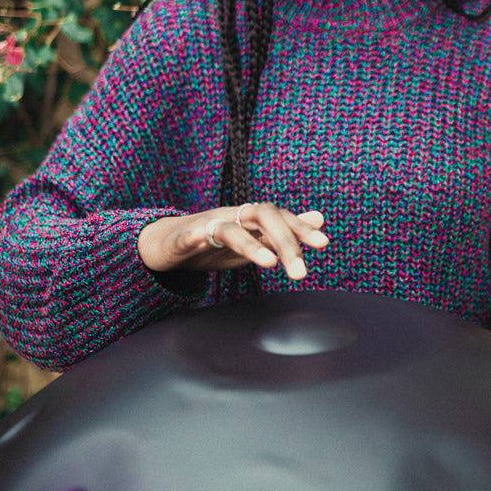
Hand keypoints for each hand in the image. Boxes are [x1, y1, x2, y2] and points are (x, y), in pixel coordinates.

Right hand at [137, 202, 328, 279]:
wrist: (166, 242)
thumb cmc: (214, 241)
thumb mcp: (255, 238)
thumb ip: (285, 232)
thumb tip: (320, 219)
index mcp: (250, 219)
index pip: (281, 217)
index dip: (301, 228)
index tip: (323, 244)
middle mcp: (232, 216)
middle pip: (262, 216)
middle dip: (285, 241)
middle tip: (300, 273)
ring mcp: (207, 225)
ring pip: (231, 228)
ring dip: (251, 245)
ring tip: (270, 264)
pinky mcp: (183, 238)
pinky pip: (191, 236)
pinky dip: (199, 238)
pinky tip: (207, 243)